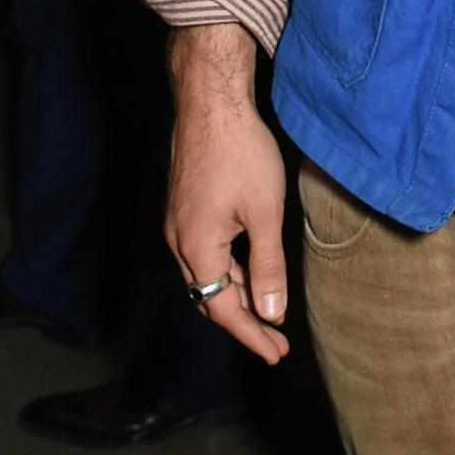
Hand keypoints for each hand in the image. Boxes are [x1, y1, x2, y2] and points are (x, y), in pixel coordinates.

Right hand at [166, 26, 289, 364]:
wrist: (211, 101)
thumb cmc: (241, 152)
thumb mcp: (264, 212)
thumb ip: (268, 266)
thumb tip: (271, 314)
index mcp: (196, 249)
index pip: (223, 309)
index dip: (251, 334)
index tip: (277, 353)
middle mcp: (178, 241)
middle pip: (209, 296)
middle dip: (244, 320)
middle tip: (276, 339)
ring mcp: (177, 222)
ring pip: (206, 273)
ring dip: (236, 293)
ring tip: (268, 309)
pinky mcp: (183, 205)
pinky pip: (203, 252)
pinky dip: (228, 267)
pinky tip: (249, 265)